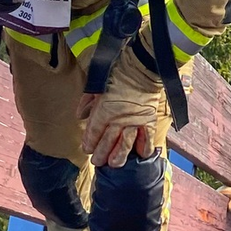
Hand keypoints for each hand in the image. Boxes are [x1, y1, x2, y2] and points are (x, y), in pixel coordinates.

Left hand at [78, 43, 161, 167]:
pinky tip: (141, 155)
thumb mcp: (97, 83)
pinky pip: (147, 138)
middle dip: (101, 154)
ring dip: (119, 156)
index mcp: (104, 110)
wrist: (143, 65)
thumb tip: (80, 115)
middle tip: (97, 162)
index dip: (89, 143)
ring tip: (115, 164)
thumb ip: (88, 101)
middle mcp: (119, 120)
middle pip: (108, 143)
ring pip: (126, 145)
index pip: (94, 132)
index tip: (87, 149)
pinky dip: (145, 148)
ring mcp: (135, 122)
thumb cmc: (118, 71)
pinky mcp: (149, 120)